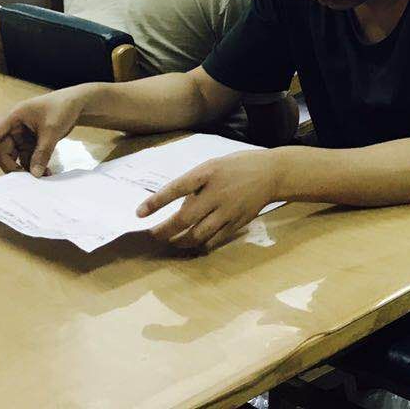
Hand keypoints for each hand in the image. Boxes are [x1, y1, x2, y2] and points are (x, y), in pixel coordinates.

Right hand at [0, 88, 85, 176]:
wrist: (78, 103)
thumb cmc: (62, 108)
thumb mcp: (52, 130)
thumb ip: (42, 153)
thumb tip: (35, 174)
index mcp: (13, 117)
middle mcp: (14, 126)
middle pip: (3, 150)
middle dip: (11, 166)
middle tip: (24, 179)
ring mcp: (22, 135)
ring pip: (15, 157)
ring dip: (24, 168)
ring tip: (41, 176)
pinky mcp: (31, 142)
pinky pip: (27, 157)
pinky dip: (33, 165)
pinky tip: (46, 172)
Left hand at [140, 150, 278, 251]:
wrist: (270, 173)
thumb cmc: (236, 166)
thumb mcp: (212, 165)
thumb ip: (194, 183)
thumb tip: (176, 205)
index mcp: (208, 173)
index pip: (176, 188)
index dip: (156, 202)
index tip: (139, 213)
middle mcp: (216, 193)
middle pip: (185, 218)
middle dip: (164, 230)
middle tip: (153, 234)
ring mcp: (228, 211)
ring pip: (198, 234)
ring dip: (180, 241)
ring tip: (171, 241)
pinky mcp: (236, 223)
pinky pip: (214, 240)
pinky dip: (200, 245)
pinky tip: (192, 243)